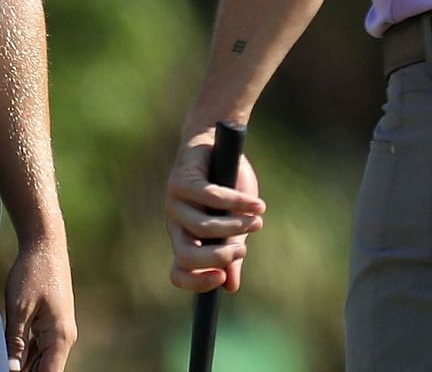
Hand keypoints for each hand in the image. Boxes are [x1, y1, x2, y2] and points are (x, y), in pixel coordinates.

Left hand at [3, 233, 75, 371]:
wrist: (45, 243)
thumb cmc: (32, 272)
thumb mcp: (18, 308)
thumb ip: (14, 342)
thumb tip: (10, 371)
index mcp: (59, 337)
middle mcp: (64, 338)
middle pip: (45, 370)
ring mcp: (59, 331)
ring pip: (41, 360)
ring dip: (23, 365)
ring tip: (0, 363)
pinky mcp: (51, 323)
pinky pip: (39, 347)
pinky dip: (24, 353)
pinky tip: (8, 356)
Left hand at [165, 128, 264, 292]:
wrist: (217, 143)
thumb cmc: (226, 186)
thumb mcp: (233, 224)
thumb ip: (230, 252)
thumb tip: (231, 287)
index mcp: (185, 239)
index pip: (178, 273)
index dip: (196, 282)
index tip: (222, 278)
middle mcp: (175, 223)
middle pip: (185, 256)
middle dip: (218, 257)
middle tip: (242, 248)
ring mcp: (174, 201)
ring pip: (202, 227)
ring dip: (234, 226)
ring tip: (258, 221)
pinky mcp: (182, 179)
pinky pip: (212, 197)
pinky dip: (238, 202)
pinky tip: (257, 205)